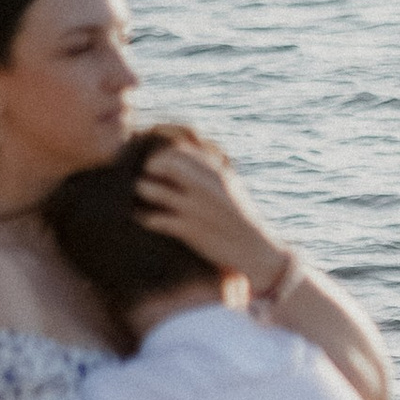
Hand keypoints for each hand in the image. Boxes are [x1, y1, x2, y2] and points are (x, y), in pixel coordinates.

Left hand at [136, 134, 296, 300]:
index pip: (179, 148)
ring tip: (144, 198)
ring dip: (144, 192)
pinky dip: (146, 218)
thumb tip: (187, 154)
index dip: (162, 154)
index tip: (159, 165)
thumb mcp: (229, 186)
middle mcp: (204, 186)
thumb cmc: (240, 218)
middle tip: (148, 178)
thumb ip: (209, 169)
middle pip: (162, 162)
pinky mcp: (189, 230)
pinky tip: (146, 219)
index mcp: (215, 172)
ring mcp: (195, 208)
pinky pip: (154, 219)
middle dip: (149, 169)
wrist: (256, 251)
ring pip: (151, 189)